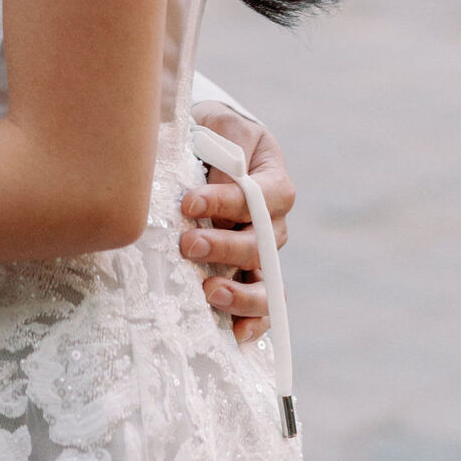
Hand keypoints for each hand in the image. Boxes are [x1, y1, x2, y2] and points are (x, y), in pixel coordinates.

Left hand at [179, 108, 292, 345]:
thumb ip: (224, 142)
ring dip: (241, 292)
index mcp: (271, 180)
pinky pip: (262, 305)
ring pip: (266, 281)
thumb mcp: (220, 126)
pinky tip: (235, 335)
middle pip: (262, 243)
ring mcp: (261, 252)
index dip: (229, 202)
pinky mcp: (246, 274)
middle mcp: (272, 221)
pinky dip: (253, 323)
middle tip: (188, 244)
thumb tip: (218, 178)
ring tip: (210, 293)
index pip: (262, 196)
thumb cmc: (213, 135)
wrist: (209, 149)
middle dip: (225, 247)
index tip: (189, 202)